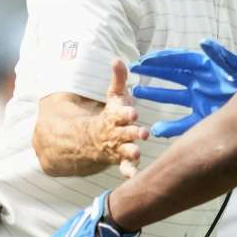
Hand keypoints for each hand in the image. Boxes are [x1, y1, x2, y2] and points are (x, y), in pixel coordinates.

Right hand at [102, 58, 148, 177]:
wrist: (94, 138)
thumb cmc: (112, 114)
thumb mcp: (114, 95)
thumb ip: (118, 78)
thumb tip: (117, 58)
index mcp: (115, 116)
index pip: (120, 113)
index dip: (126, 113)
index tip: (133, 112)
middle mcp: (116, 133)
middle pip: (124, 133)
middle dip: (133, 133)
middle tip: (143, 133)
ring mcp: (118, 148)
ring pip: (124, 151)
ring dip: (131, 153)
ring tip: (137, 154)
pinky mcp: (122, 160)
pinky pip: (124, 168)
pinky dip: (128, 173)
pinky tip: (135, 178)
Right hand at [130, 39, 236, 137]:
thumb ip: (222, 56)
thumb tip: (205, 43)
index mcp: (206, 68)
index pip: (179, 60)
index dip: (161, 59)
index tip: (143, 60)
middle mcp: (200, 82)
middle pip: (172, 76)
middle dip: (154, 73)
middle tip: (134, 72)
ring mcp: (201, 99)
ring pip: (173, 98)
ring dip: (157, 95)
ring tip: (137, 94)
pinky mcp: (206, 116)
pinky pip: (185, 122)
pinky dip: (172, 127)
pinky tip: (157, 131)